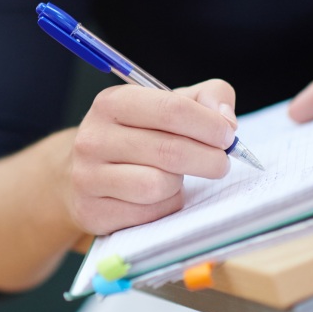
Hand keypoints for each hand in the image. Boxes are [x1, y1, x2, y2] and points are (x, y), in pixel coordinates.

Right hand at [66, 79, 236, 235]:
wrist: (85, 173)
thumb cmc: (138, 135)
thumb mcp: (166, 105)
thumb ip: (206, 97)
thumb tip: (225, 121)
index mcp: (112, 102)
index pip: (171, 109)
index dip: (210, 124)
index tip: (227, 136)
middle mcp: (93, 137)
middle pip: (170, 151)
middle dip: (209, 159)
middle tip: (220, 163)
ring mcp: (88, 177)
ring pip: (158, 185)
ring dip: (180, 185)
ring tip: (177, 177)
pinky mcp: (92, 211)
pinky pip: (148, 213)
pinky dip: (164, 206)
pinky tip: (159, 197)